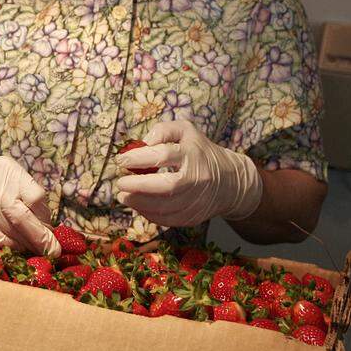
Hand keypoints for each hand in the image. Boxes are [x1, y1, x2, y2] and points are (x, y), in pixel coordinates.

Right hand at [0, 139, 60, 256]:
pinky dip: (11, 246)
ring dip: (28, 245)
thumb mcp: (3, 171)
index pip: (36, 197)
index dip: (45, 216)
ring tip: (37, 251)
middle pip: (25, 218)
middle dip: (42, 238)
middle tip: (52, 250)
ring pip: (11, 232)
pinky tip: (17, 247)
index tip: (49, 226)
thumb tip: (45, 220)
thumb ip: (22, 191)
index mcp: (8, 170)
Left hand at [114, 120, 262, 226]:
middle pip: (166, 186)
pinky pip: (168, 220)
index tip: (121, 160)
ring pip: (166, 207)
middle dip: (139, 186)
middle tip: (120, 183)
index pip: (164, 155)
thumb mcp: (186, 131)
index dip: (139, 158)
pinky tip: (138, 206)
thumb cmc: (200, 152)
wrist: (229, 181)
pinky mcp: (193, 217)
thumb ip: (163, 131)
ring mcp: (197, 201)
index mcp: (194, 154)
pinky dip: (149, 215)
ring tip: (124, 196)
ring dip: (140, 203)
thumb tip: (141, 144)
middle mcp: (197, 179)